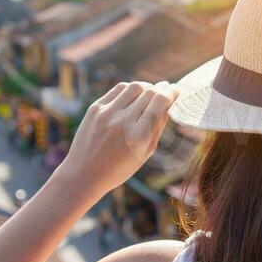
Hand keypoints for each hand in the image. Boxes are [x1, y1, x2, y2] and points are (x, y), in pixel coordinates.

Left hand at [58, 81, 179, 196]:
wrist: (83, 174)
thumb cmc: (119, 168)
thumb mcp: (145, 152)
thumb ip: (158, 127)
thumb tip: (170, 104)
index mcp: (139, 136)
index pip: (160, 102)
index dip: (172, 93)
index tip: (177, 91)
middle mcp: (123, 121)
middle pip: (150, 92)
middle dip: (162, 89)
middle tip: (167, 90)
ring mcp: (107, 113)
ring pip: (134, 87)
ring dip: (146, 87)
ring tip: (150, 93)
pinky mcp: (95, 108)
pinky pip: (118, 90)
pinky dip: (130, 90)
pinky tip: (134, 96)